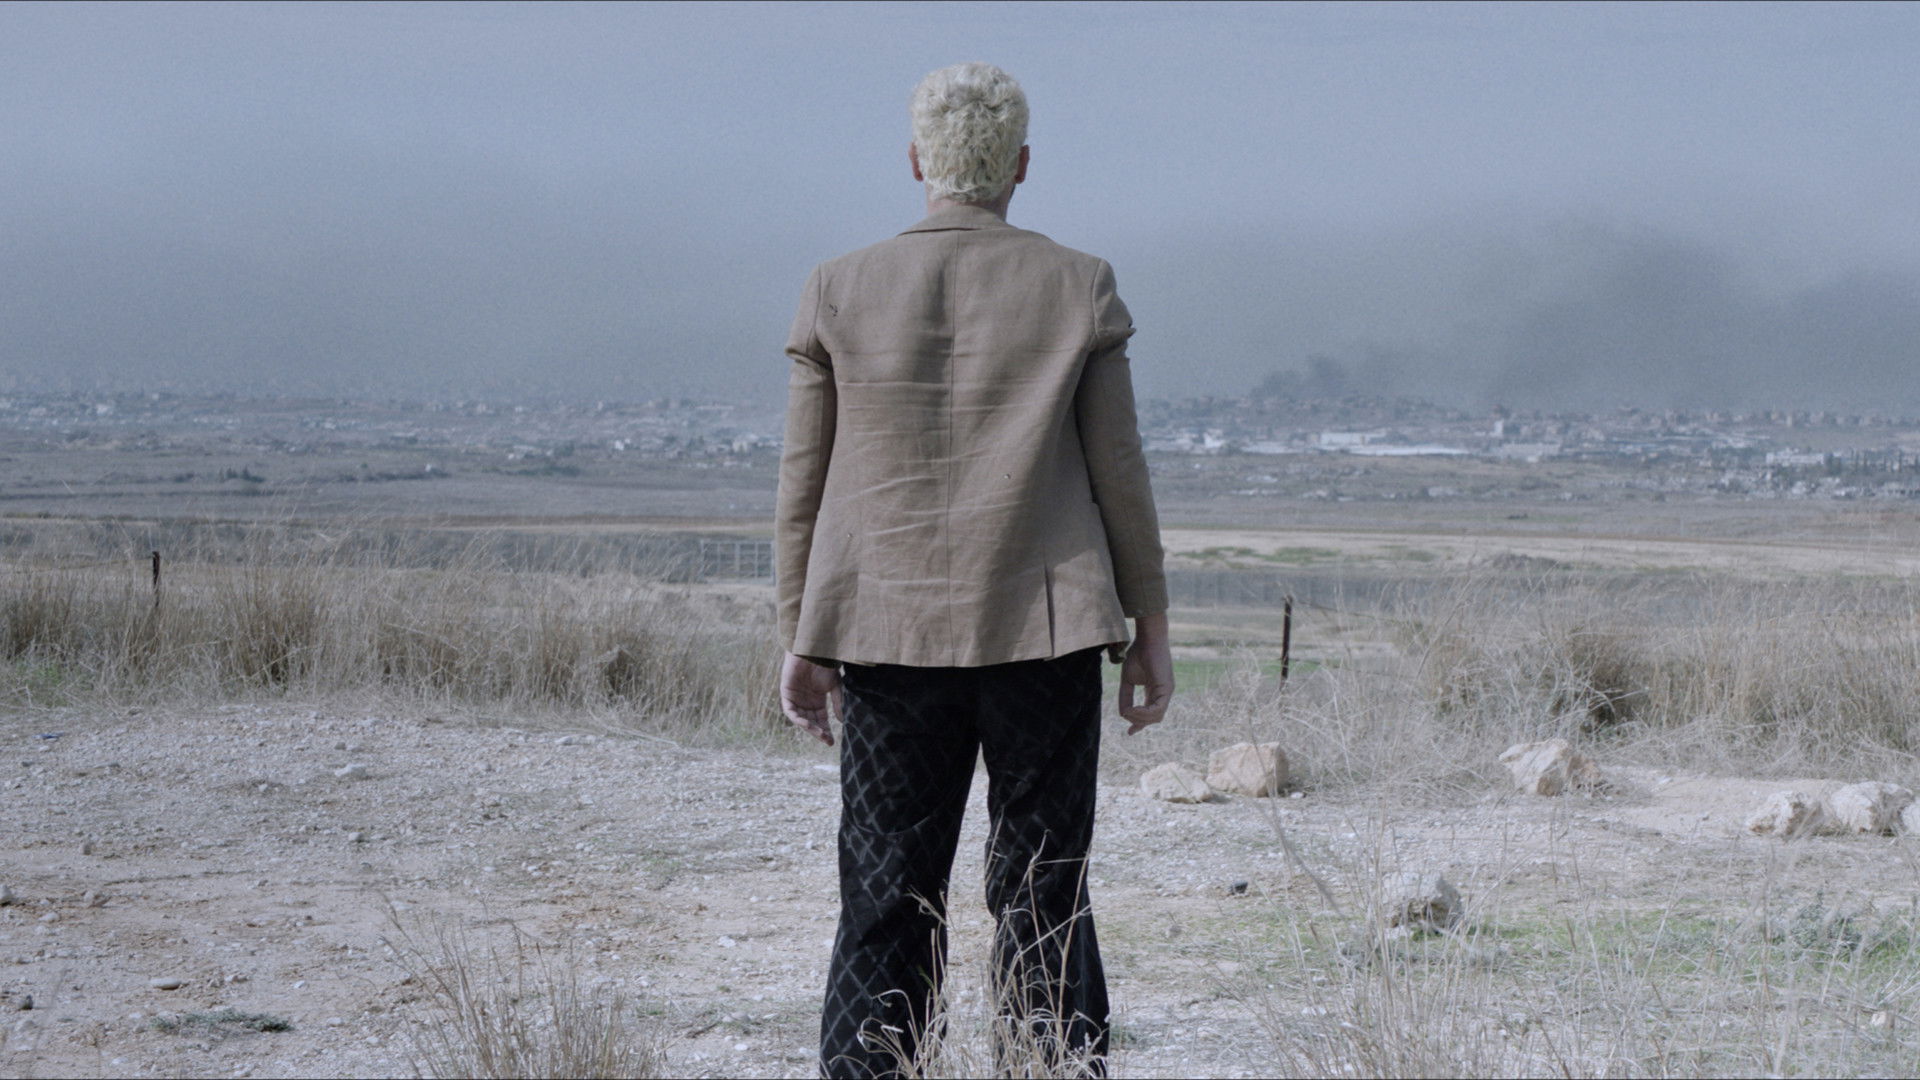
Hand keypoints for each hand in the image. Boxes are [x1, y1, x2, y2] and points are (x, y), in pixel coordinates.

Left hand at [780, 652, 841, 745]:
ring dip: (810, 728)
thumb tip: (842, 721)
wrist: (814, 651)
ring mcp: (796, 698)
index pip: (821, 720)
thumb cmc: (825, 665)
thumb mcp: (835, 686)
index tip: (831, 742)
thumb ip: (837, 703)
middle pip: (811, 722)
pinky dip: (798, 719)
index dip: (826, 731)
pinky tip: (807, 724)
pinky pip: (790, 711)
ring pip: (801, 719)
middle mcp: (806, 702)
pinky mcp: (786, 693)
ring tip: (819, 733)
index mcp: (817, 701)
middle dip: (819, 732)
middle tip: (827, 740)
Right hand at [1118, 612, 1172, 734]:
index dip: (1140, 723)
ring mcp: (1167, 692)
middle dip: (1139, 722)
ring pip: (1156, 717)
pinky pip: (1157, 709)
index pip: (1150, 713)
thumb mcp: (1127, 679)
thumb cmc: (1138, 653)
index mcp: (1155, 691)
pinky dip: (1144, 713)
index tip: (1130, 732)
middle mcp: (1163, 693)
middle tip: (1126, 718)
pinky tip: (1133, 709)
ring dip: (1139, 718)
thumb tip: (1123, 714)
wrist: (1147, 638)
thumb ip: (1125, 696)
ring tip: (1127, 711)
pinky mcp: (1167, 688)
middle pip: (1154, 718)